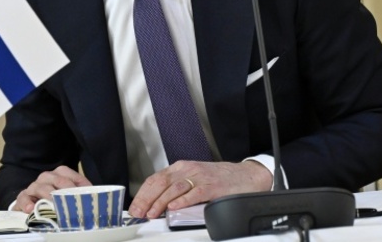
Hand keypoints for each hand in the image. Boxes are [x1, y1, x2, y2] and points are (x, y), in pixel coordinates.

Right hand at [12, 166, 92, 212]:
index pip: (70, 175)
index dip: (79, 183)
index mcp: (59, 174)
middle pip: (57, 180)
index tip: (87, 194)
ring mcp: (34, 186)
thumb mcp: (66, 193)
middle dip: (66, 189)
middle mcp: (47, 177)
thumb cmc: (53, 197)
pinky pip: (23, 197)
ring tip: (52, 203)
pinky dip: (27, 203)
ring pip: (41, 187)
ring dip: (47, 195)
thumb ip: (79, 192)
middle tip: (72, 198)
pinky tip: (31, 209)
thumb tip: (93, 195)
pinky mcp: (23, 196)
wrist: (31, 202)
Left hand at [127, 160, 272, 218]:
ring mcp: (200, 177)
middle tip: (139, 212)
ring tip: (152, 213)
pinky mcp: (213, 186)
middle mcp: (188, 169)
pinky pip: (195, 193)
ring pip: (175, 188)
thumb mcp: (193, 179)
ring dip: (161, 202)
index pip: (155, 179)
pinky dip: (183, 200)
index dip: (143, 194)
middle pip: (161, 183)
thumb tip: (155, 204)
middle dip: (147, 199)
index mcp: (181, 168)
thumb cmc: (219, 179)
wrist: (246, 176)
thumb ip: (176, 188)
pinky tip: (174, 207)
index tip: (135, 207)